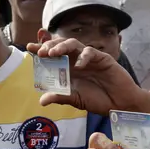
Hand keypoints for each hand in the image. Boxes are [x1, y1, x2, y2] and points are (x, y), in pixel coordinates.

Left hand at [27, 38, 143, 114]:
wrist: (120, 104)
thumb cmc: (99, 100)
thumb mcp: (76, 100)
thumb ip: (61, 97)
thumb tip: (42, 101)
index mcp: (69, 69)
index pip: (53, 56)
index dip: (42, 49)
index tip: (29, 48)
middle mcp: (78, 61)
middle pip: (61, 46)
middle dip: (50, 46)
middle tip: (41, 52)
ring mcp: (90, 59)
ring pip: (74, 44)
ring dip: (62, 47)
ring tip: (53, 54)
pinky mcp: (103, 59)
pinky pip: (91, 52)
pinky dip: (83, 56)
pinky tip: (79, 65)